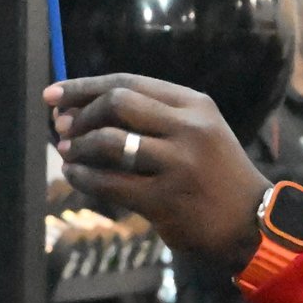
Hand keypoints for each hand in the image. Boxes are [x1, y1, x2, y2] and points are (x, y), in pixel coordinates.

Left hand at [45, 76, 270, 266]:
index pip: (129, 81)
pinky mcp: (165, 200)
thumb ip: (152, 116)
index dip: (84, 86)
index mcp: (194, 105)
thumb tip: (81, 108)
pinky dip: (84, 178)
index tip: (53, 93)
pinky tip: (75, 176)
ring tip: (68, 153)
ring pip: (110, 141)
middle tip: (62, 126)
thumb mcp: (197, 131)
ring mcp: (178, 164)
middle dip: (81, 112)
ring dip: (79, 146)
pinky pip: (109, 184)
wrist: (249, 222)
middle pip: (117, 102)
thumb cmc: (212, 173)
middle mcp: (189, 128)